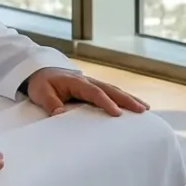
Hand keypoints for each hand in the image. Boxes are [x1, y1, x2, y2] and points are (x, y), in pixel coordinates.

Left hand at [22, 67, 147, 116]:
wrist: (40, 71)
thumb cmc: (41, 84)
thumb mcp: (41, 93)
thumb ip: (50, 103)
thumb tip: (60, 114)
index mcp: (77, 82)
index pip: (95, 93)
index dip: (106, 103)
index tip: (117, 114)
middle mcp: (88, 81)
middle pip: (111, 90)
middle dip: (127, 100)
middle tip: (142, 110)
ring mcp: (92, 83)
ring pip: (114, 90)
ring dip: (129, 98)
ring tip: (145, 109)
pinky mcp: (93, 88)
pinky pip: (111, 92)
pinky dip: (124, 98)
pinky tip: (134, 105)